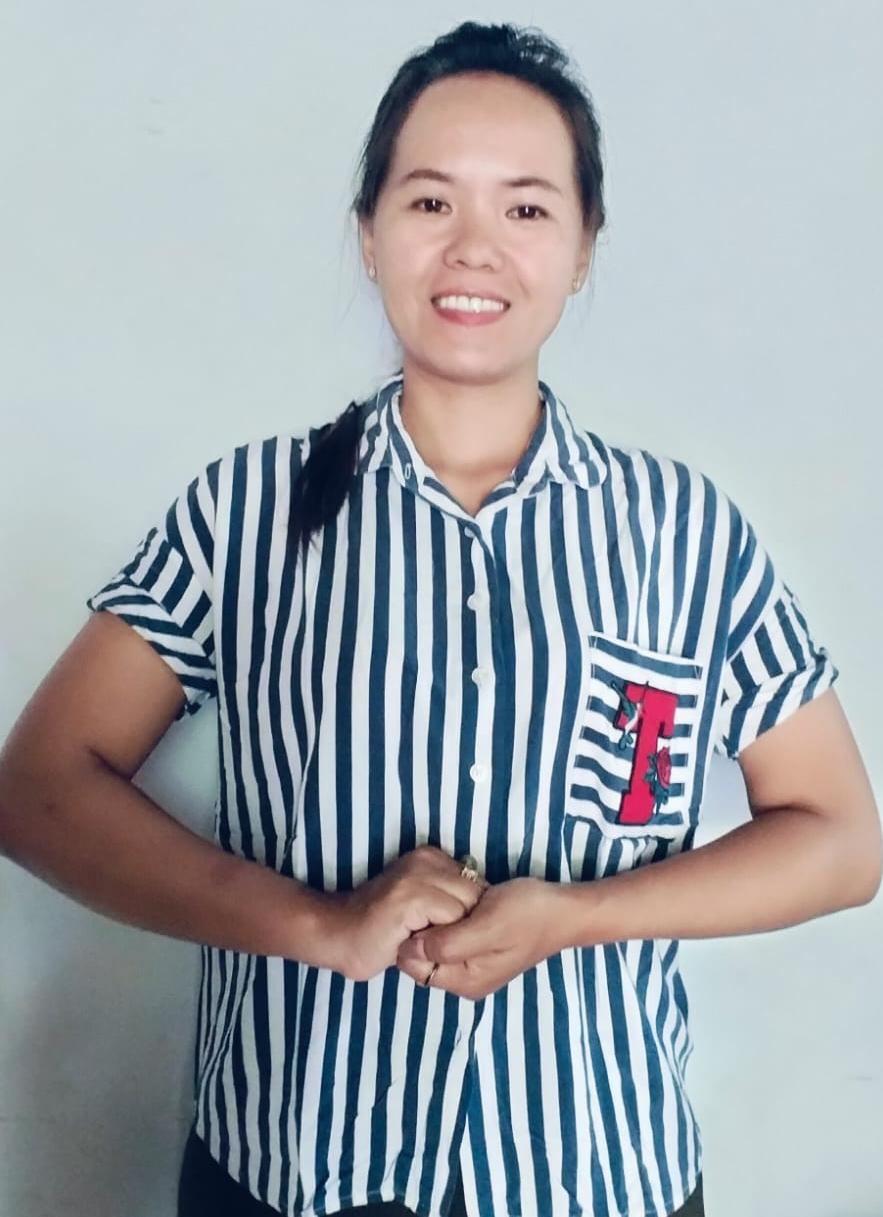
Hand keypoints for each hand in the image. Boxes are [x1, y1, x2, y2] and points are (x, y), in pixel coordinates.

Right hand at [326, 844, 488, 981]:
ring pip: (467, 909)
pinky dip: (443, 941)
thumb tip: (486, 910)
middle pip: (477, 896)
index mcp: (430, 857)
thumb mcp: (420, 904)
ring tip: (427, 944)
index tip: (450, 934)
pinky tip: (417, 945)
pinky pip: (452, 922)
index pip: (478, 886)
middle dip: (468, 925)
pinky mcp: (411, 898)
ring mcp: (417, 876)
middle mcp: (426, 859)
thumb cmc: (381, 928)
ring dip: (455, 934)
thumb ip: (446, 898)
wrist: (336, 935)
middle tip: (439, 943)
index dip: (471, 916)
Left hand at [395, 876, 568, 999]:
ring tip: (443, 897)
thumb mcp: (486, 926)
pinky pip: (449, 937)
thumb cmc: (527, 914)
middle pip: (422, 957)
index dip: (411, 937)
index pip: (416, 966)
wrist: (563, 908)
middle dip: (421, 929)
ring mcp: (473, 965)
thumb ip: (448, 942)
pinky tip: (456, 902)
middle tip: (430, 898)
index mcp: (465, 981)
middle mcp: (465, 980)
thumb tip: (411, 945)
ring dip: (434, 922)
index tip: (418, 908)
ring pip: (434, 945)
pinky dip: (446, 920)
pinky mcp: (479, 947)